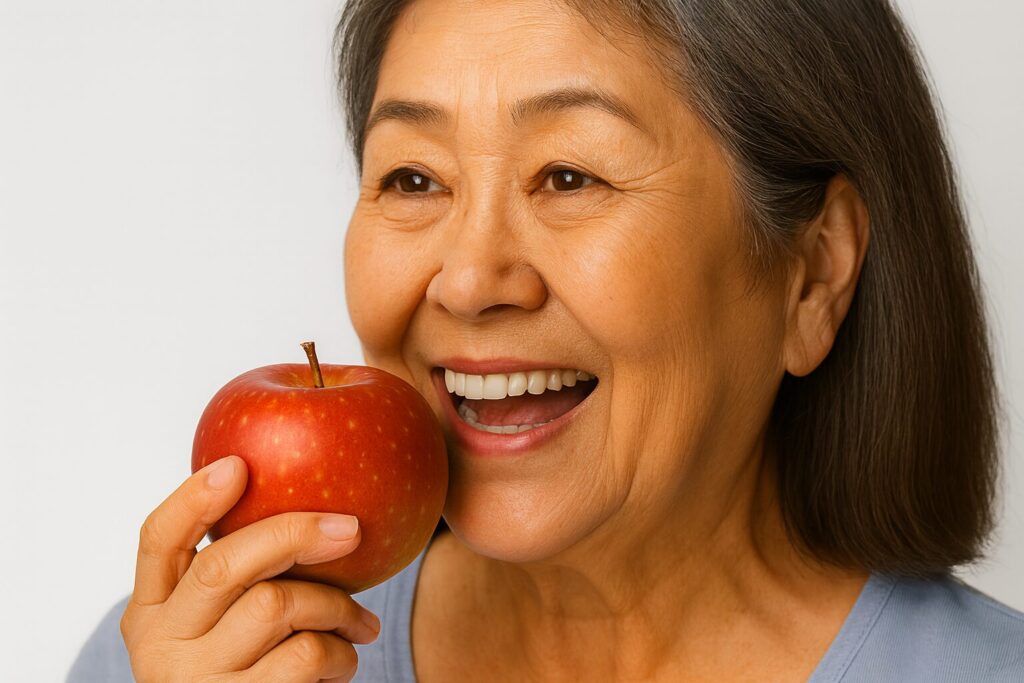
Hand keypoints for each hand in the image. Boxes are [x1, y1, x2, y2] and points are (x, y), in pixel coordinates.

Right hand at [119, 456, 380, 681]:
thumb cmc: (255, 670)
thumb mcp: (227, 626)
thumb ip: (245, 575)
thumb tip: (313, 489)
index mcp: (150, 612)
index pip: (157, 540)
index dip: (193, 498)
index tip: (238, 463)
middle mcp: (160, 646)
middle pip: (224, 564)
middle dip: (293, 533)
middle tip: (350, 528)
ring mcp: (195, 681)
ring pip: (276, 604)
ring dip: (335, 606)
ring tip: (359, 623)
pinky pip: (305, 653)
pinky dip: (340, 651)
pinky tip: (347, 658)